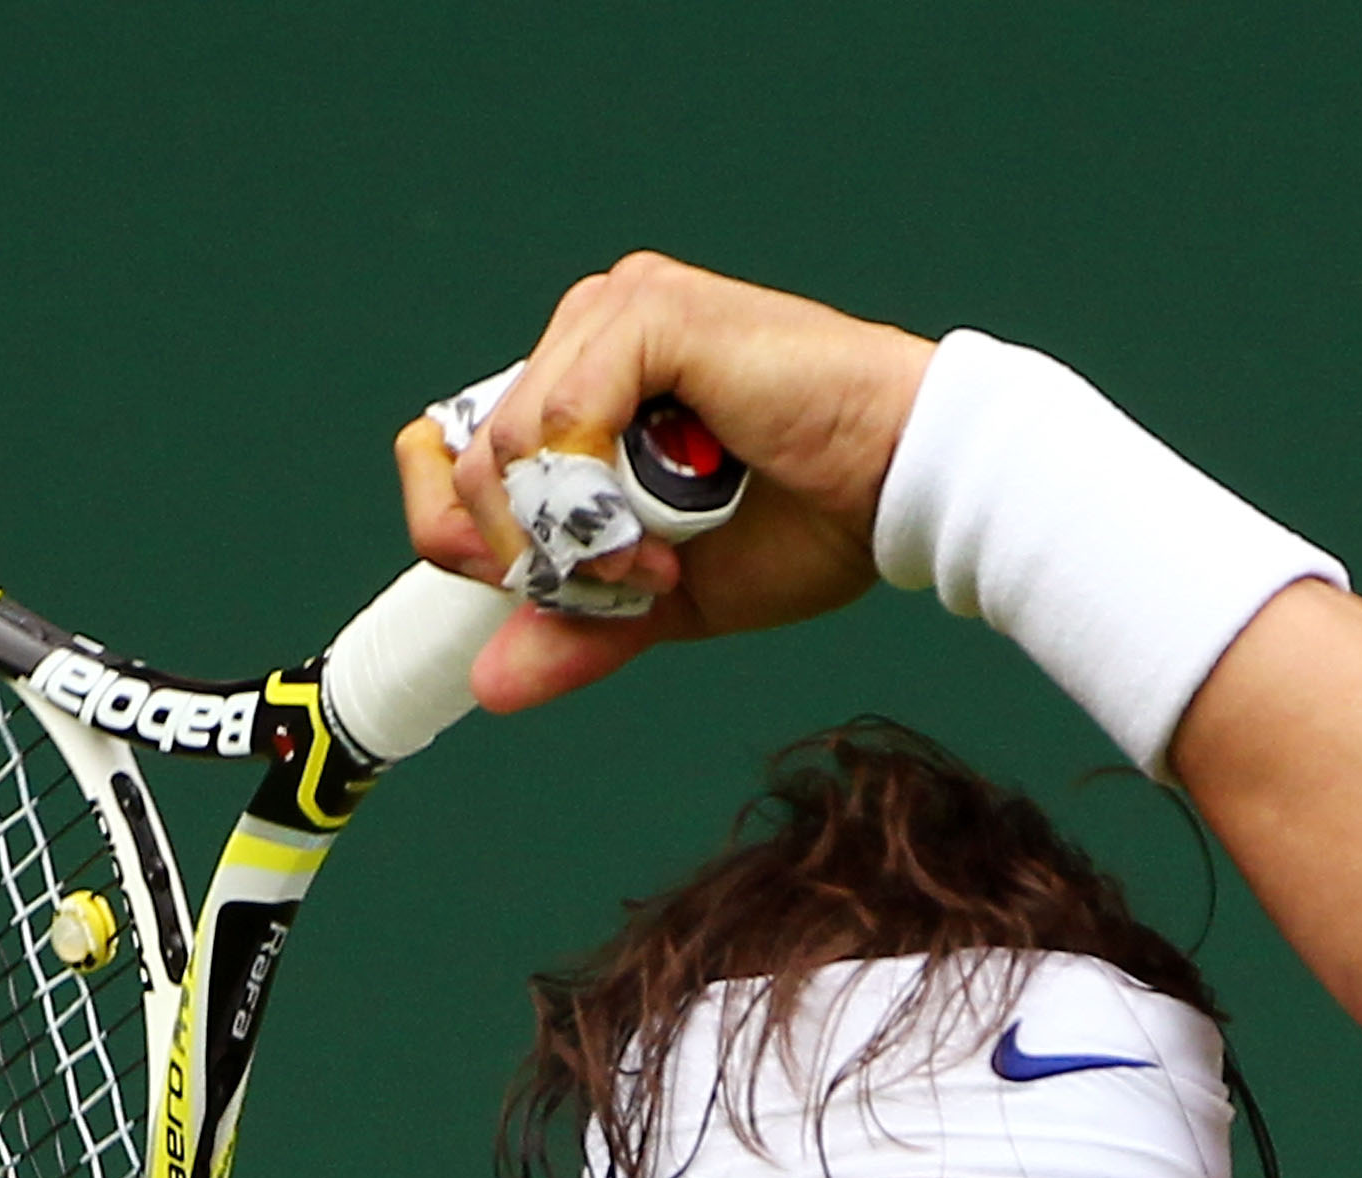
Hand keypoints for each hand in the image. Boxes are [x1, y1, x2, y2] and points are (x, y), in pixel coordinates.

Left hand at [395, 255, 933, 714]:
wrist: (897, 490)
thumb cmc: (808, 525)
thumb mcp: (669, 599)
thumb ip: (581, 627)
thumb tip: (488, 682)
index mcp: (584, 386)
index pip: (464, 456)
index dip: (473, 538)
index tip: (546, 590)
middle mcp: (588, 332)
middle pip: (481, 463)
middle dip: (540, 556)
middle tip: (637, 580)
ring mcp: (616, 311)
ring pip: (512, 445)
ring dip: (576, 537)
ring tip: (661, 560)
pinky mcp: (650, 312)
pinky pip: (562, 416)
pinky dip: (597, 496)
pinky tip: (662, 530)